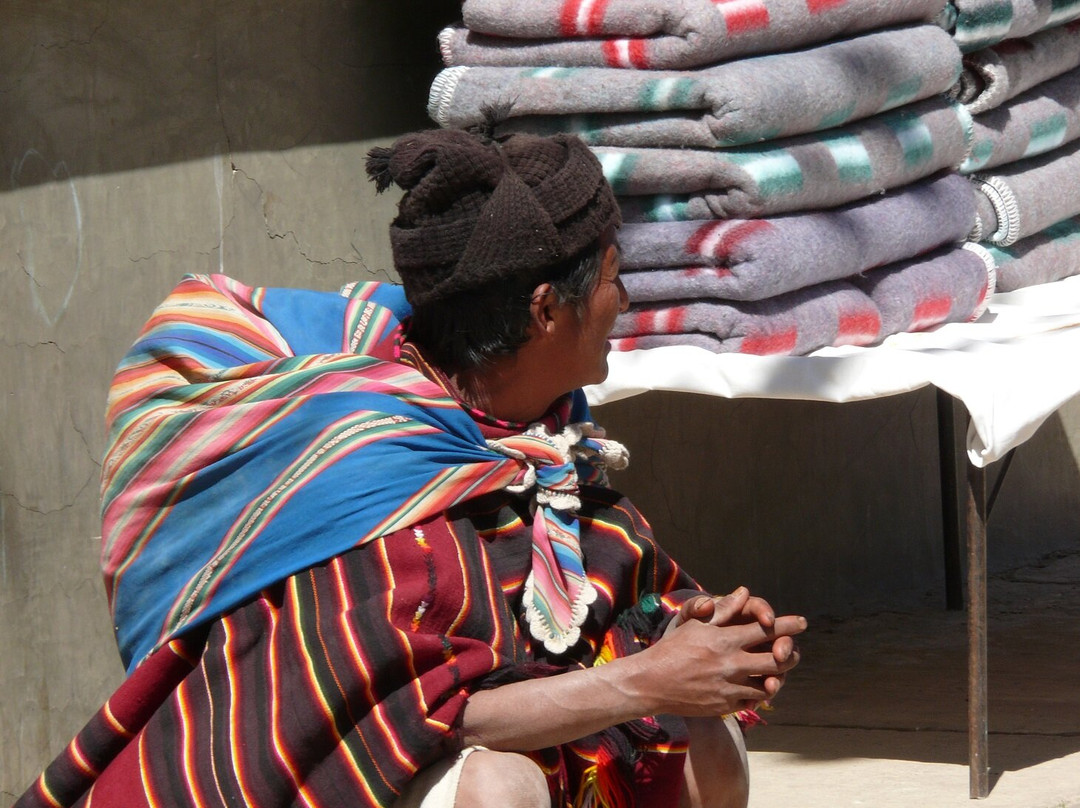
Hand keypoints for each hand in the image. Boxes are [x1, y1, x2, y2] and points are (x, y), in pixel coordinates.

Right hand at [645, 588, 803, 714]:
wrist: (652, 683)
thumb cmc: (672, 649)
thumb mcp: (695, 624)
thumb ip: (723, 609)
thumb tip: (744, 591)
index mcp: (725, 640)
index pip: (766, 630)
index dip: (788, 626)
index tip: (802, 622)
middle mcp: (731, 663)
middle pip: (776, 660)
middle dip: (789, 654)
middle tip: (792, 651)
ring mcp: (730, 687)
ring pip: (769, 684)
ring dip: (777, 677)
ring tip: (779, 672)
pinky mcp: (726, 705)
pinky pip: (752, 700)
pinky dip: (758, 693)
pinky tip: (757, 687)